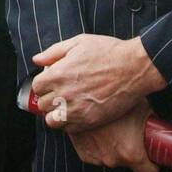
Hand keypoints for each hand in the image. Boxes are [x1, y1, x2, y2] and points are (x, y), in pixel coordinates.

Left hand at [31, 34, 165, 131]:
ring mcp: (77, 110)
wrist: (135, 68)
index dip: (43, 84)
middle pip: (42, 105)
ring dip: (56, 114)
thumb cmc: (108, 52)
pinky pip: (69, 129)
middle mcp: (64, 94)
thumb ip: (54, 52)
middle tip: (61, 93)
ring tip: (67, 106)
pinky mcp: (90, 121)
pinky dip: (70, 123)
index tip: (53, 82)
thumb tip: (37, 60)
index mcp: (58, 74)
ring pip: (52, 121)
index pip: (36, 87)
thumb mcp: (79, 42)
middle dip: (49, 98)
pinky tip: (79, 112)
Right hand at [67, 98, 159, 171]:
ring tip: (112, 128)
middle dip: (131, 151)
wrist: (83, 95)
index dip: (153, 166)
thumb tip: (158, 125)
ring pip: (112, 158)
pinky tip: (99, 130)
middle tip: (129, 133)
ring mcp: (97, 158)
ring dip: (114, 148)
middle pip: (129, 163)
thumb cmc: (113, 98)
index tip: (152, 158)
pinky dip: (99, 145)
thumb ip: (150, 122)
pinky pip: (97, 154)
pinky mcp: (84, 153)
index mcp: (131, 153)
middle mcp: (113, 159)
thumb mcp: (141, 107)